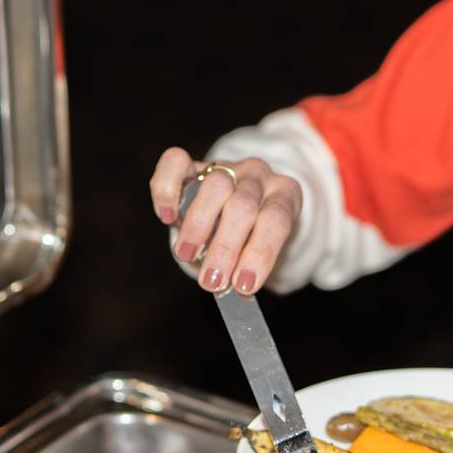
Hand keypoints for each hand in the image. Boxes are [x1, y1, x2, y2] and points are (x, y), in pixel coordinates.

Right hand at [147, 147, 301, 294]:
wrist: (240, 207)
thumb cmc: (252, 238)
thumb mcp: (261, 251)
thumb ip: (248, 265)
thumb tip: (234, 290)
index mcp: (285, 196)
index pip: (276, 221)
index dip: (260, 253)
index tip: (243, 285)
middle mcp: (258, 176)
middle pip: (244, 206)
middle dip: (226, 247)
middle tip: (212, 280)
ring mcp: (227, 166)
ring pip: (216, 185)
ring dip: (198, 225)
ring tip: (186, 255)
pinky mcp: (194, 164)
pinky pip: (176, 162)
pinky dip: (167, 190)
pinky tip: (166, 217)